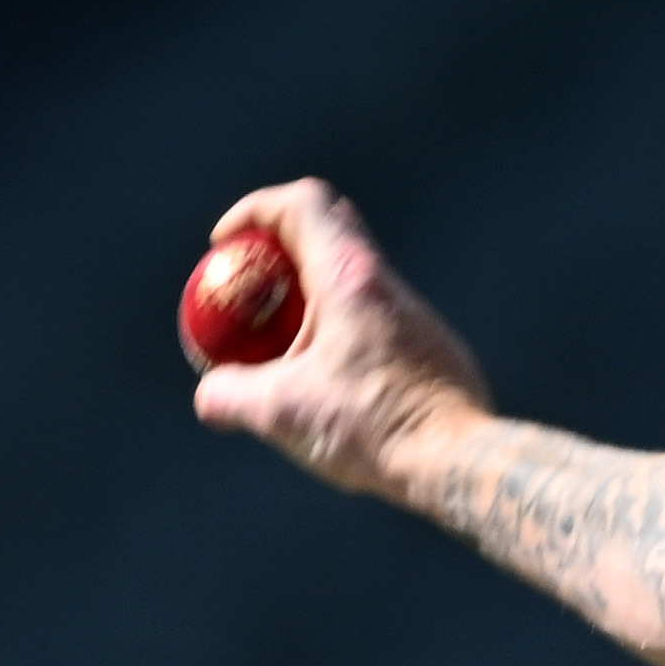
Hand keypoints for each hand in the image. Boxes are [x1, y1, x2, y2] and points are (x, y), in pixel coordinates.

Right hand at [182, 175, 488, 495]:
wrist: (455, 461)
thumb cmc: (372, 427)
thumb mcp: (283, 413)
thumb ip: (232, 396)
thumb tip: (209, 394)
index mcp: (348, 276)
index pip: (300, 204)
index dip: (253, 211)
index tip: (224, 243)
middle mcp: (384, 281)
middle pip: (330, 226)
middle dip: (280, 243)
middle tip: (249, 278)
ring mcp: (412, 312)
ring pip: (353, 274)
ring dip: (310, 289)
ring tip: (279, 336)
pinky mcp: (429, 344)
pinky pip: (373, 314)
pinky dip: (339, 324)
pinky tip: (324, 373)